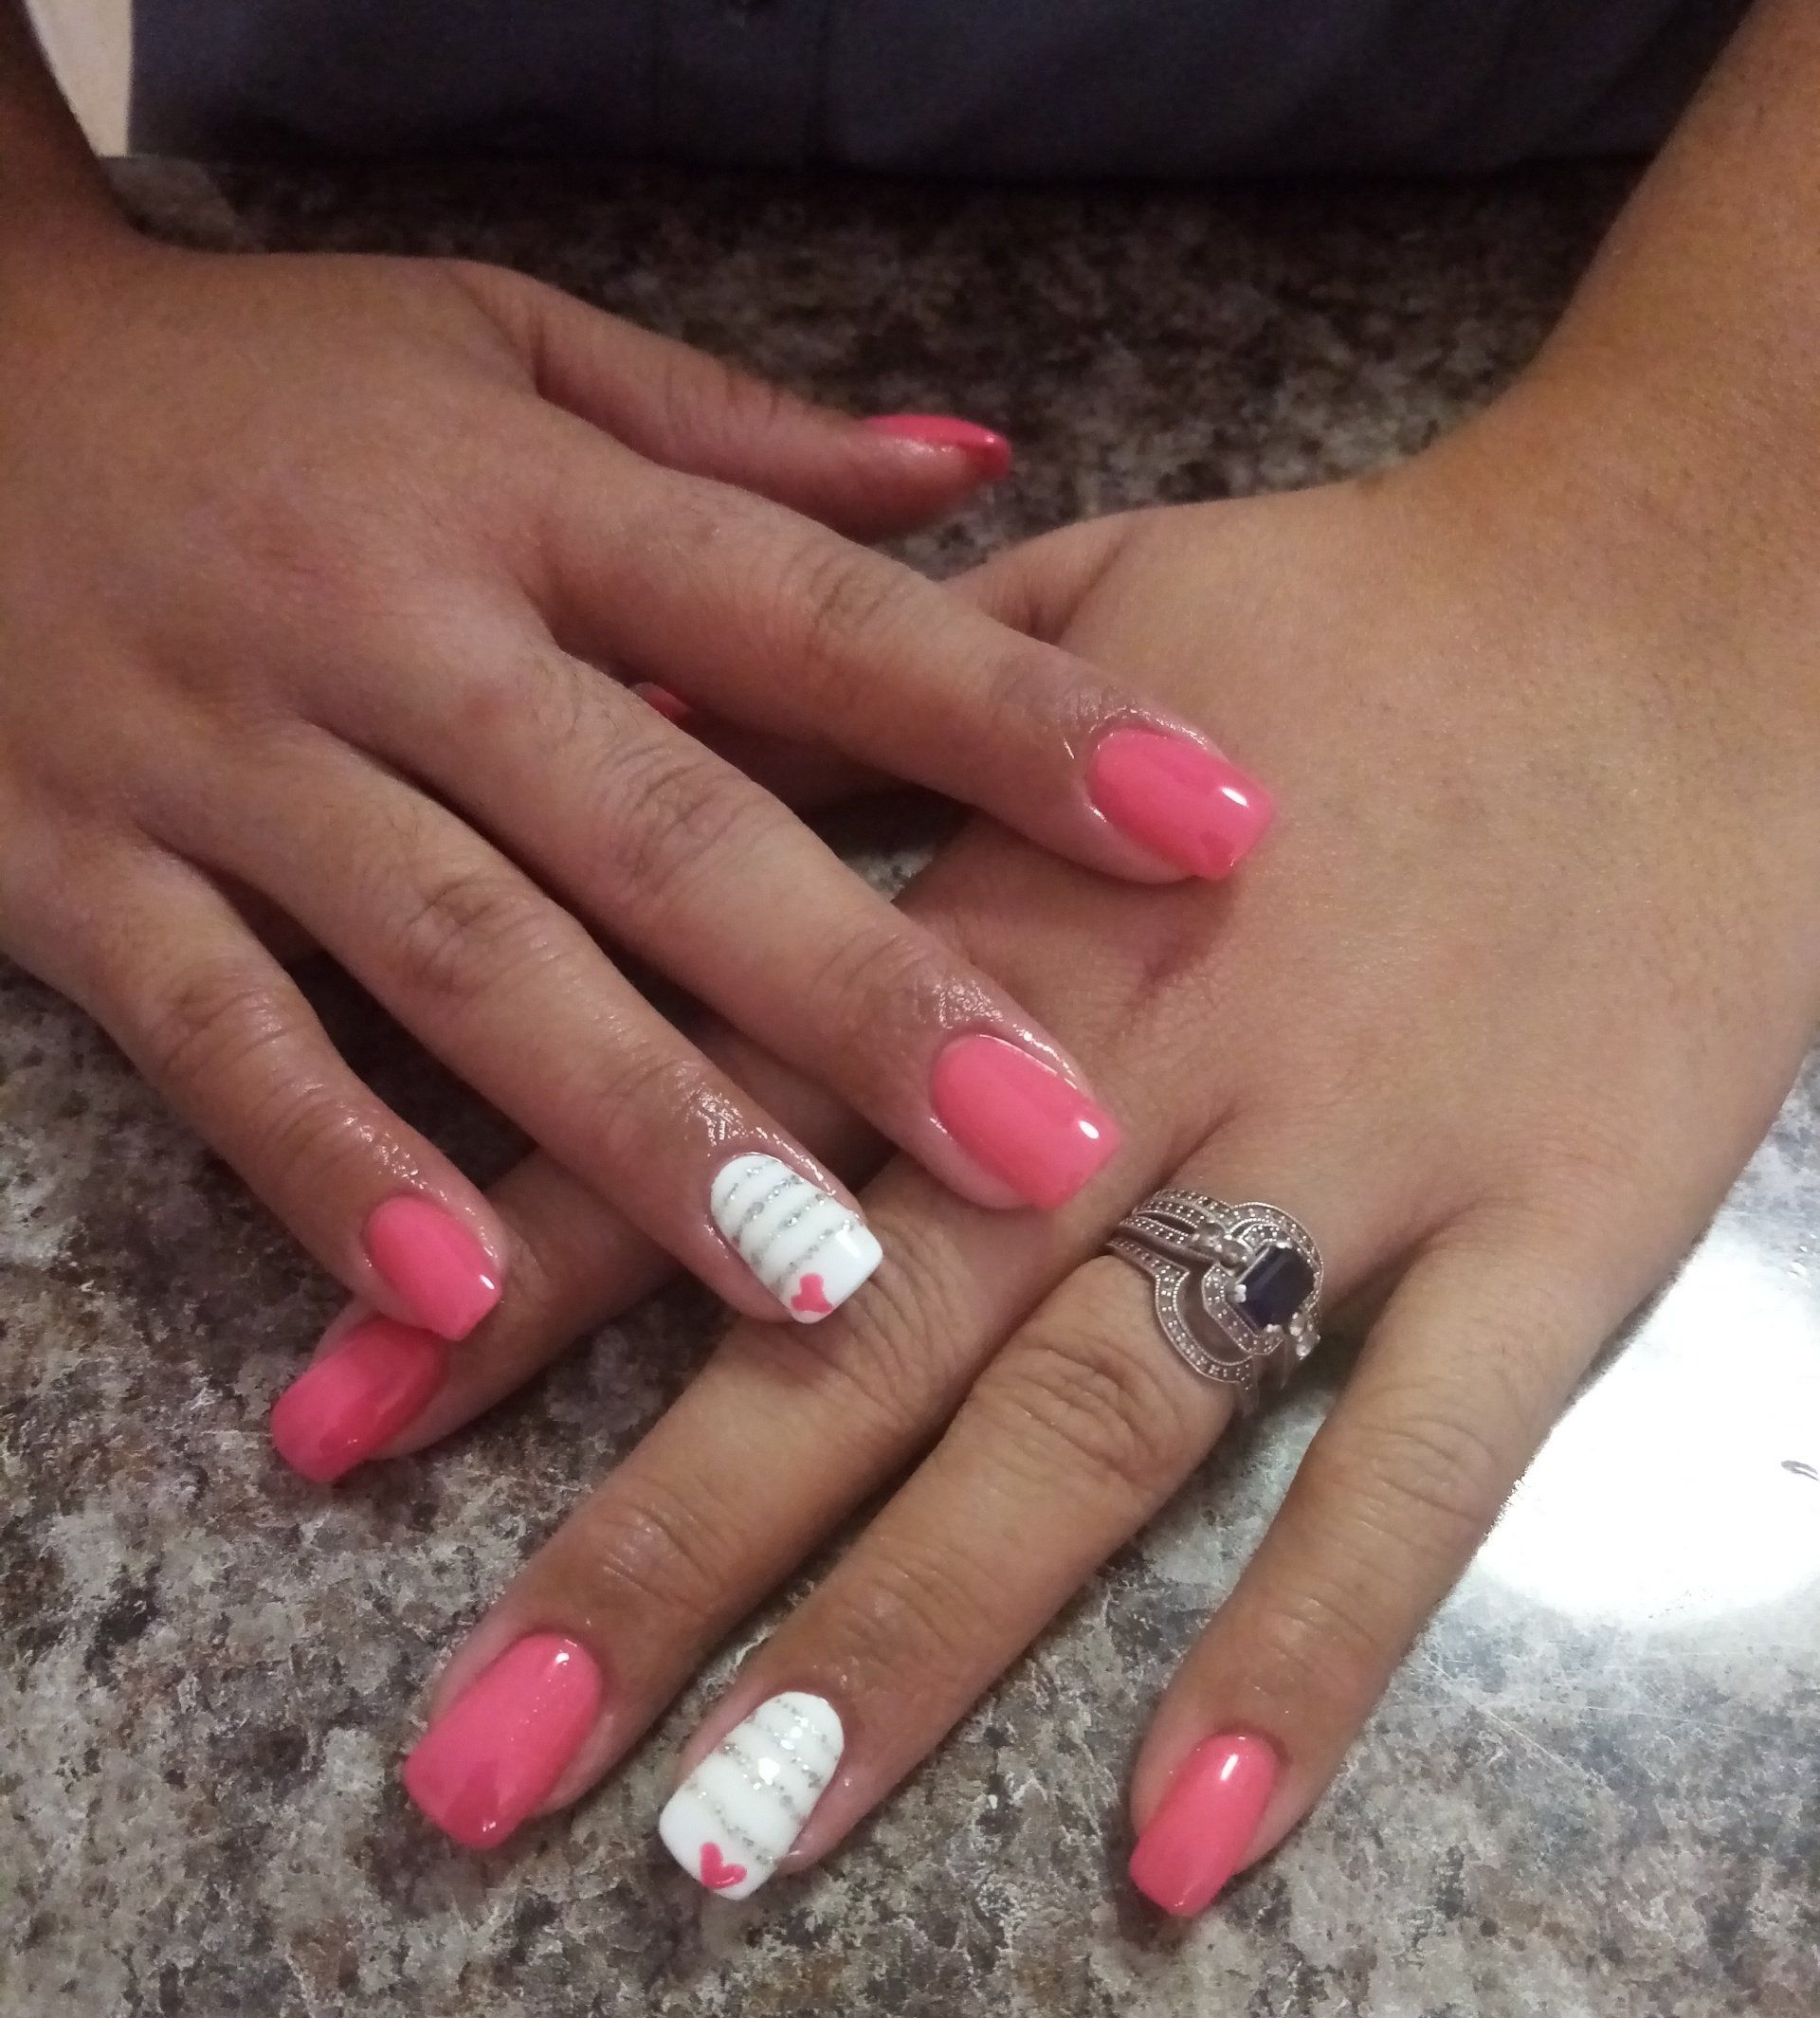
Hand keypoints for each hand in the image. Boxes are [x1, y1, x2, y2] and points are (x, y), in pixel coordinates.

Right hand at [0, 219, 1270, 1422]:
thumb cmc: (253, 386)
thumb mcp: (485, 347)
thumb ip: (729, 439)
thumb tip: (979, 469)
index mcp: (521, 495)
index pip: (809, 612)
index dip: (1012, 716)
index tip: (1212, 822)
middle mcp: (391, 626)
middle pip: (659, 822)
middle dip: (864, 989)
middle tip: (1054, 1141)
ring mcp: (224, 756)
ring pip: (458, 955)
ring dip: (641, 1125)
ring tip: (819, 1277)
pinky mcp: (70, 873)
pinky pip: (214, 1038)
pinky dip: (326, 1165)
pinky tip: (456, 1293)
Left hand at [377, 397, 1818, 1901]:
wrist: (1703, 597)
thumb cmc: (1360, 615)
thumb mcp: (1070, 595)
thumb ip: (843, 707)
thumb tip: (615, 767)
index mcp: (1000, 907)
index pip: (715, 1115)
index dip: (512, 1282)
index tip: (330, 1443)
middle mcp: (1138, 1059)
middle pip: (862, 1328)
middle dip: (654, 1549)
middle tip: (477, 1767)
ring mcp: (1353, 1160)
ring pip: (1097, 1426)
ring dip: (907, 1641)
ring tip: (732, 1845)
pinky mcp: (1552, 1239)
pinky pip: (1421, 1476)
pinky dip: (1304, 1651)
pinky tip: (1183, 1847)